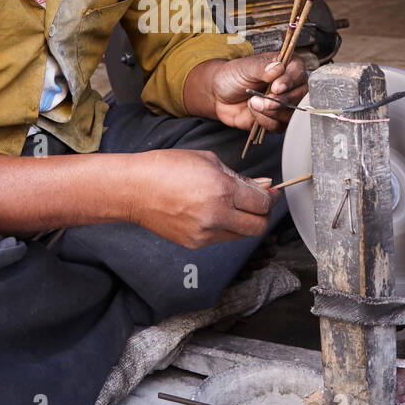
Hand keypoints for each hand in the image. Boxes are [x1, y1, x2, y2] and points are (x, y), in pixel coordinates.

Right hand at [130, 150, 277, 247]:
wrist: (134, 189)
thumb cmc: (166, 167)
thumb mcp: (208, 161)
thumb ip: (239, 176)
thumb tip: (263, 185)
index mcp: (222, 189)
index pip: (262, 202)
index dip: (271, 197)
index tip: (270, 193)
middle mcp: (216, 215)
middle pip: (258, 226)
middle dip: (263, 214)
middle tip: (258, 203)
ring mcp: (205, 233)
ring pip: (241, 235)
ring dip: (244, 222)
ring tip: (231, 206)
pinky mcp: (195, 243)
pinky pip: (221, 238)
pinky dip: (224, 227)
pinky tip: (212, 213)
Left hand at [204, 54, 308, 133]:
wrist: (219, 94)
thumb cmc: (233, 75)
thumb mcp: (245, 67)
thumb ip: (262, 68)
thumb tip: (278, 68)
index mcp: (286, 66)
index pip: (299, 73)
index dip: (290, 81)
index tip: (276, 87)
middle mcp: (290, 85)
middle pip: (301, 96)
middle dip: (282, 100)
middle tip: (266, 99)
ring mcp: (285, 104)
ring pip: (292, 113)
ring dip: (272, 112)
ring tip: (254, 103)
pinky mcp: (277, 119)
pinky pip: (280, 126)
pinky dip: (265, 121)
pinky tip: (253, 111)